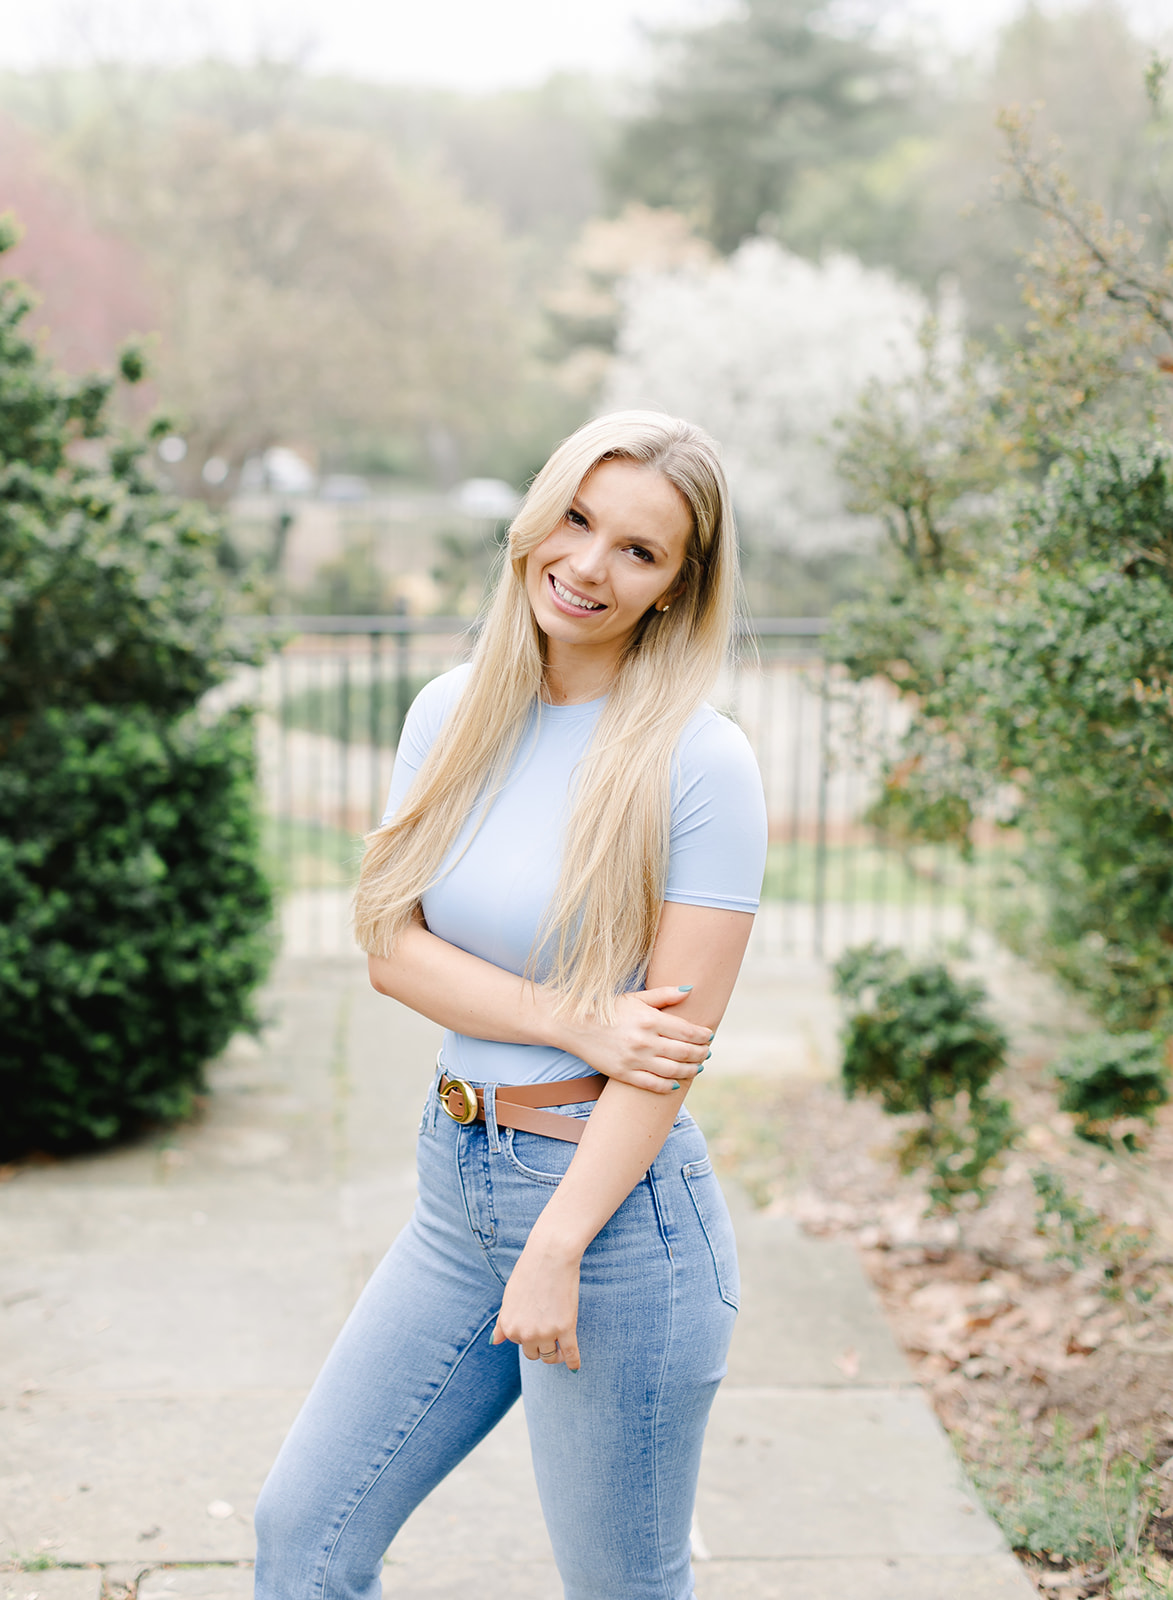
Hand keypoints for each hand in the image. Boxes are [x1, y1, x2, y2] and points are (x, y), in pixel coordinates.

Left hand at [491, 1239, 581, 1369]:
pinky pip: (571, 1353)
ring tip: (562, 1347)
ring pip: (551, 1356)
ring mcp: (546, 1333)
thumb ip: (502, 1322)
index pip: (518, 1344)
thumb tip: (494, 1342)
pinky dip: (573, 1361)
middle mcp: (525, 1334)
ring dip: (556, 1355)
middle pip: (534, 1354)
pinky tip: (575, 1366)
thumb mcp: (509, 1298)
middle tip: (549, 1329)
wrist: (550, 1255)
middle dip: (540, 1346)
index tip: (536, 1320)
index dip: (528, 1333)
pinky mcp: (566, 1328)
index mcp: (509, 1327)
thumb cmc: (529, 1272)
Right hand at [563, 985, 712, 1094]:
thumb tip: (691, 989)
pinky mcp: (624, 1074)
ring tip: (697, 1068)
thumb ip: (664, 994)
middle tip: (707, 1053)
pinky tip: (676, 1084)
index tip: (709, 1036)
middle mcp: (645, 1040)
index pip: (687, 1031)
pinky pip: (653, 1084)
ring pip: (673, 1070)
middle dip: (701, 1054)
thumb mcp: (636, 997)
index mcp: (650, 1019)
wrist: (575, 1025)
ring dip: (690, 1070)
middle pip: (684, 1052)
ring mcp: (634, 1059)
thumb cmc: (609, 1008)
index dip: (702, 1036)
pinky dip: (668, 1086)